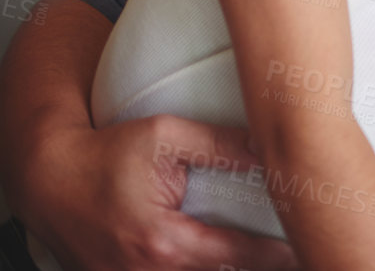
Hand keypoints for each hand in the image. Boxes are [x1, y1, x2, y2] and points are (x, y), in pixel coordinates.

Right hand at [19, 113, 297, 270]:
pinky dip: (200, 269)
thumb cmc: (105, 154)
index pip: (237, 254)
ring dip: (230, 268)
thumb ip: (219, 144)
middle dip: (258, 266)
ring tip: (270, 258)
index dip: (276, 253)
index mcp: (164, 240)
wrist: (48, 178)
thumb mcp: (164, 136)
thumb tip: (269, 145)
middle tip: (297, 253)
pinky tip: (227, 259)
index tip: (306, 246)